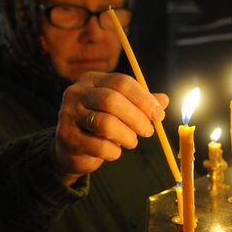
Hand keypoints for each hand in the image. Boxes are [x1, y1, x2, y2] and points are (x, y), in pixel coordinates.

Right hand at [50, 72, 168, 186]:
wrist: (71, 149)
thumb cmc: (99, 125)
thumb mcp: (120, 109)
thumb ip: (140, 103)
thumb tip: (164, 100)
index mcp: (93, 80)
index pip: (122, 82)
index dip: (144, 99)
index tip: (159, 114)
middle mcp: (77, 93)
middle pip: (112, 100)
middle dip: (137, 118)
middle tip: (148, 131)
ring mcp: (69, 115)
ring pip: (105, 123)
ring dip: (127, 136)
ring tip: (132, 142)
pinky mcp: (67, 138)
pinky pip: (99, 146)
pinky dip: (114, 151)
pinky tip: (115, 151)